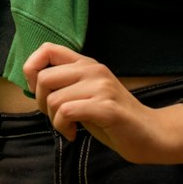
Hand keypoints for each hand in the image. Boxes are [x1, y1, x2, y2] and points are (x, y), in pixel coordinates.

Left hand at [23, 43, 182, 164]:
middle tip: (56, 117)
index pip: (47, 49)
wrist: (150, 134)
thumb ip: (64, 84)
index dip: (32, 68)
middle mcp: (93, 70)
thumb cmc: (112, 118)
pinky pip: (67, 112)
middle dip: (41, 103)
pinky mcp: (106, 107)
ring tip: (69, 127)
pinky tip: (73, 134)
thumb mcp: (85, 94)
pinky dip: (63, 127)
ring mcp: (102, 87)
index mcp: (87, 64)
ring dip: (54, 120)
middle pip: (44, 78)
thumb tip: (32, 82)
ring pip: (54, 99)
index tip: (40, 92)